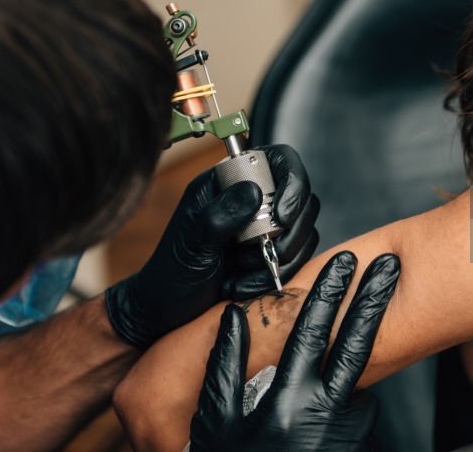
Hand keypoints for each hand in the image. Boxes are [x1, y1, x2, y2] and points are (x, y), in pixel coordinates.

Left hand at [106, 144, 319, 348]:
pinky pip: (297, 259)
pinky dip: (274, 276)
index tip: (282, 217)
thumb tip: (254, 191)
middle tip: (260, 252)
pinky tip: (242, 284)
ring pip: (304, 231)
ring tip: (241, 271)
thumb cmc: (172, 272)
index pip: (279, 161)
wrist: (168, 310)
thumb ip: (220, 214)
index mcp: (228, 182)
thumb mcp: (192, 242)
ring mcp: (266, 227)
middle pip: (302, 198)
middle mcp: (252, 199)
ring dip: (278, 258)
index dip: (292, 183)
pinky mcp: (274, 253)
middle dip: (286, 232)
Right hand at [189, 251, 400, 451]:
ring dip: (362, 354)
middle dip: (373, 301)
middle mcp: (323, 415)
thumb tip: (233, 318)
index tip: (344, 262)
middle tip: (390, 267)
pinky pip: (359, 412)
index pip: (312, 333)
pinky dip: (350, 400)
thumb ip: (224, 367)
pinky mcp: (358, 446)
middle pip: (357, 346)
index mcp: (285, 401)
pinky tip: (333, 400)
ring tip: (364, 328)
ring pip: (362, 381)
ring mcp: (348, 434)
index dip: (328, 294)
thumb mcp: (216, 423)